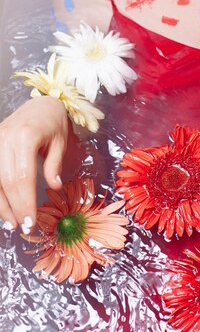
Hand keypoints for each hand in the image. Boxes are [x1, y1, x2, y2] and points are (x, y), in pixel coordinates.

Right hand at [0, 96, 69, 230]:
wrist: (40, 105)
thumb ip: (55, 164)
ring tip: (12, 222)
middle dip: (14, 207)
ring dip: (1, 204)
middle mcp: (5, 139)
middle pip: (6, 181)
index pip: (23, 177)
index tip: (31, 221)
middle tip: (24, 227)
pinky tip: (3, 206)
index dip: (25, 202)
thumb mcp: (61, 142)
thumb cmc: (54, 124)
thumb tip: (54, 187)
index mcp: (26, 137)